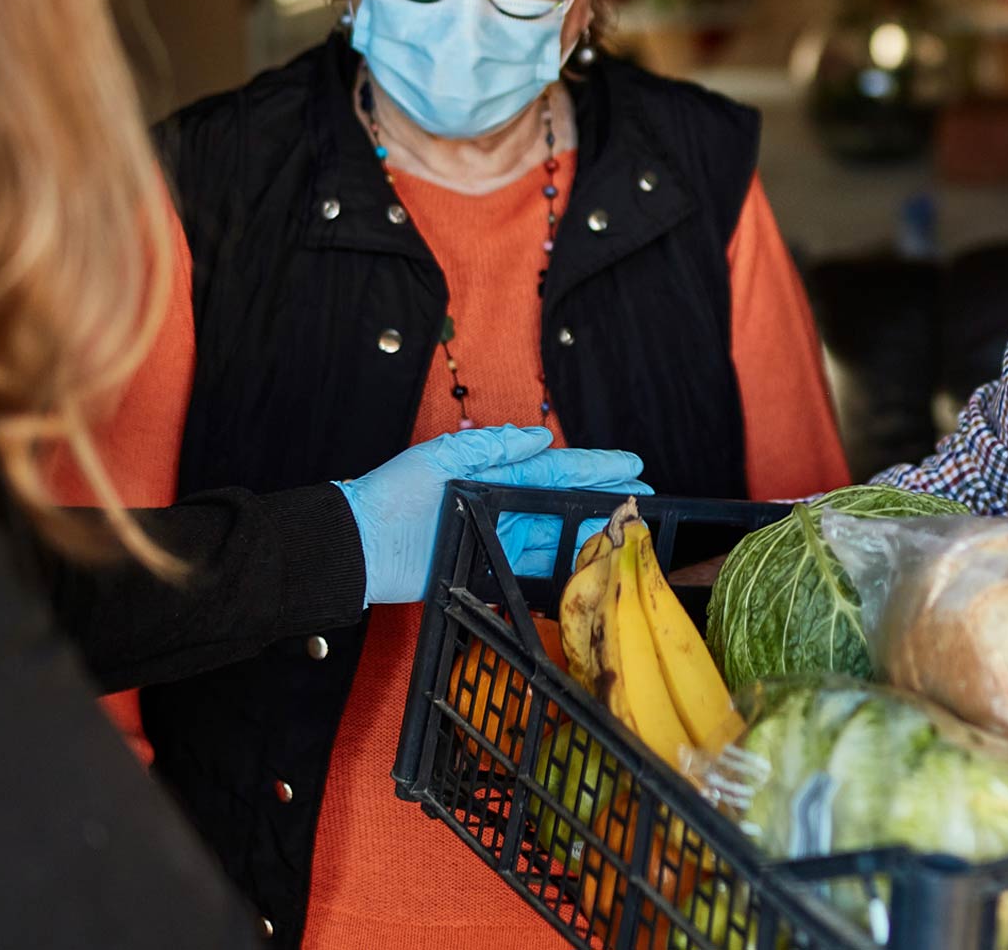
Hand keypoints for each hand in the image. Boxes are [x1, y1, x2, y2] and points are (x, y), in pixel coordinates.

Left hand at [338, 427, 648, 604]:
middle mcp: (502, 505)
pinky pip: (535, 569)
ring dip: (593, 531)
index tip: (632, 464)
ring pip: (557, 534)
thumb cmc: (393, 495)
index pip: (556, 468)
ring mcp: (498, 538)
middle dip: (606, 498)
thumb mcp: (441, 457)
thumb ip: (491, 447)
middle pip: (566, 502)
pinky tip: (590, 564)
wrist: (360, 546)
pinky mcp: (488, 570)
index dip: (595, 467)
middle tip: (647, 498)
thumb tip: (539, 436)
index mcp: (493, 474)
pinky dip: (562, 566)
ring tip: (630, 529)